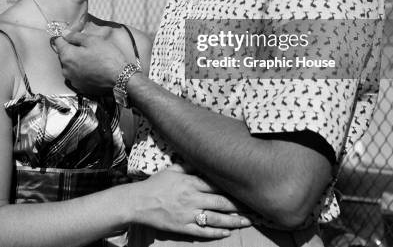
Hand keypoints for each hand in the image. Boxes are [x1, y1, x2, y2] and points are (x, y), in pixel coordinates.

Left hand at [53, 31, 127, 94]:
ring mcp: (73, 80)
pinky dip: (81, 71)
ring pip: (70, 66)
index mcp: (67, 56)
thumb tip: (64, 34)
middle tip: (87, 46)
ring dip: (76, 61)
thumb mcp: (92, 40)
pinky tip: (92, 68)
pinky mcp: (80, 87)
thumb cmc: (107, 57)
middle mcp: (66, 70)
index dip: (65, 36)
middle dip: (72, 49)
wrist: (120, 78)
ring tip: (91, 58)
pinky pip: (76, 75)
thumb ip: (75, 36)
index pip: (57, 42)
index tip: (74, 35)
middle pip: (63, 55)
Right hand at [130, 164, 251, 237]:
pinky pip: (203, 232)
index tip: (244, 189)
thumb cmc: (156, 184)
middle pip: (220, 202)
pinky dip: (216, 233)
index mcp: (190, 182)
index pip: (216, 185)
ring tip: (247, 221)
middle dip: (238, 206)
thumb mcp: (172, 169)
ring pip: (216, 219)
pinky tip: (227, 232)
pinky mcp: (183, 227)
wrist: (139, 202)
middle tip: (253, 208)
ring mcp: (188, 214)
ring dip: (233, 221)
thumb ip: (189, 165)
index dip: (231, 188)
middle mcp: (192, 198)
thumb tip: (203, 159)